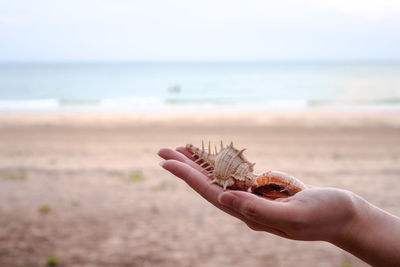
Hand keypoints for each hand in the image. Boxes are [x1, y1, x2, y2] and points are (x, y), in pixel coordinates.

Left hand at [158, 146, 357, 241]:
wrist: (344, 216)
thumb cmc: (324, 216)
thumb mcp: (293, 216)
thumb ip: (257, 209)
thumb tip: (223, 199)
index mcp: (249, 213)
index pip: (210, 192)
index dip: (187, 176)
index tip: (166, 162)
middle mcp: (245, 206)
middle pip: (208, 184)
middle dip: (184, 167)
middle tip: (162, 150)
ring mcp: (254, 197)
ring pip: (219, 178)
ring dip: (199, 164)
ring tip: (179, 149)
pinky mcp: (263, 189)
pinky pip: (236, 174)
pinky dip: (220, 163)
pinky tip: (211, 156)